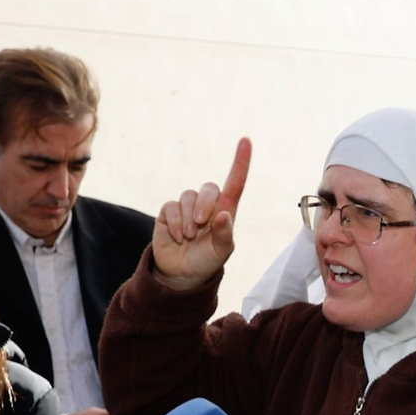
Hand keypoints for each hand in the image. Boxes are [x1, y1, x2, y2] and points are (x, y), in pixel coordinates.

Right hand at [151, 137, 250, 289]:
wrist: (182, 274)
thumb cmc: (207, 261)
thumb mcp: (221, 252)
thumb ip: (225, 235)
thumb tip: (223, 214)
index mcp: (226, 211)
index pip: (235, 183)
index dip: (241, 162)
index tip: (246, 140)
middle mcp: (208, 205)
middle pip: (209, 188)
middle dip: (206, 204)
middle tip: (202, 224)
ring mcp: (187, 207)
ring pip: (188, 195)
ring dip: (189, 217)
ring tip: (189, 236)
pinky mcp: (169, 212)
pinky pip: (171, 206)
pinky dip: (175, 222)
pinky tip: (178, 237)